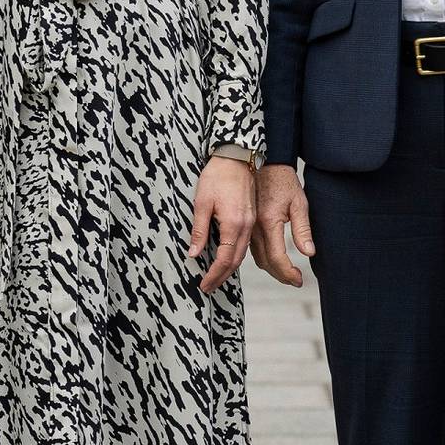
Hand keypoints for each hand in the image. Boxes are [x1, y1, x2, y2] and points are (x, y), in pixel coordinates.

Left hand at [188, 156, 256, 292]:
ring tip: (216, 277)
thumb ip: (199, 231)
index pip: (224, 259)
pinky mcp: (251, 217)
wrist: (236, 157)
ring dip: (229, 268)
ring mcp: (251, 222)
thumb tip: (193, 253)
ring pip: (242, 253)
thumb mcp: (201, 203)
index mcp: (234, 224)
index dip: (214, 275)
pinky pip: (245, 243)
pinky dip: (236, 256)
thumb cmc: (217, 176)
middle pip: (236, 261)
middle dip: (222, 277)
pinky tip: (227, 258)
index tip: (204, 285)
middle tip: (208, 287)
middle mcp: (246, 226)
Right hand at [250, 164, 314, 286]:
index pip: (277, 258)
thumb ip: (303, 229)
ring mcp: (248, 228)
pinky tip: (274, 261)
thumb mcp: (299, 203)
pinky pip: (253, 250)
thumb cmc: (283, 181)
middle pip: (266, 263)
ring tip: (287, 274)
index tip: (299, 280)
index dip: (288, 273)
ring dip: (272, 270)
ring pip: (258, 258)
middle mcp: (255, 228)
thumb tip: (309, 252)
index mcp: (268, 222)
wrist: (264, 164)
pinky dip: (264, 260)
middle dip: (281, 275)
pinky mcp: (246, 226)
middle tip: (296, 280)